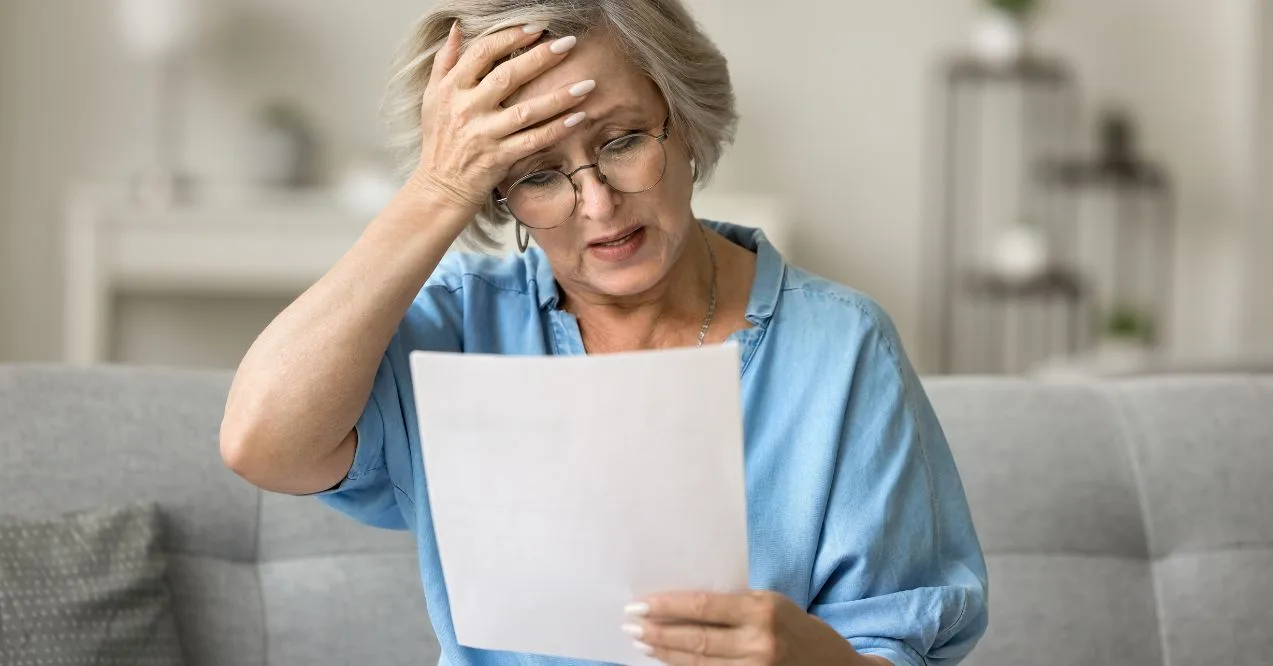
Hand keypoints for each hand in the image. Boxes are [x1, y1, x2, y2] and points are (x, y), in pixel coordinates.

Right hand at [409, 21, 593, 212]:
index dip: (510, 37)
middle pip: (508, 75)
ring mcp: (483, 134)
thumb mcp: (432, 97)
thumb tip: (458, 29)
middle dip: (541, 57)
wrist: (438, 188)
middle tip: (568, 43)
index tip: (536, 28)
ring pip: (526, 110)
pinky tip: (578, 118)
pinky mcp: (498, 158)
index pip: (482, 52)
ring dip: (559, 96)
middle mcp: (466, 109)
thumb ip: (445, 61)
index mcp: (451, 89)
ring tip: (587, 84)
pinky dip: (556, 129)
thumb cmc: (439, 142)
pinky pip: (533, 140)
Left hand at [623, 590, 877, 664]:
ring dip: (665, 654)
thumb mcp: (772, 604)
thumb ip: (734, 605)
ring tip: (641, 643)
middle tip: (630, 625)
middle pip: (696, 639)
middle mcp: (759, 642)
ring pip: (699, 664)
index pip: (703, 607)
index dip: (666, 607)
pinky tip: (668, 663)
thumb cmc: (800, 629)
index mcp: (762, 610)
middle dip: (657, 633)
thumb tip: (683, 604)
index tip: (639, 605)